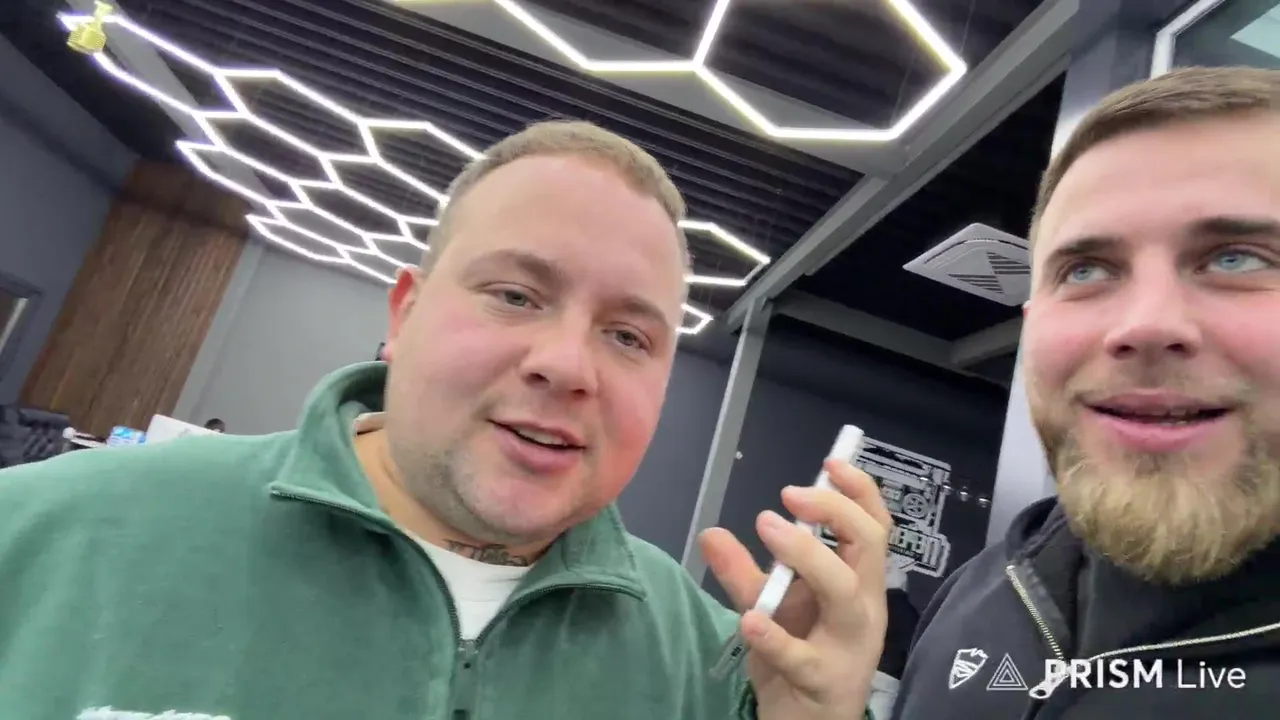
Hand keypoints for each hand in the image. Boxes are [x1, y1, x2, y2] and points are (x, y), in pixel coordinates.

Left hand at [700, 460, 892, 719]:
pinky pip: (803, 657)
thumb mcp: (768, 607)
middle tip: (789, 495)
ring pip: (845, 593)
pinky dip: (776, 637)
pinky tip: (750, 620)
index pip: (875, 528)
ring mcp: (848, 646)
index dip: (859, 492)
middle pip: (869, 547)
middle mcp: (862, 609)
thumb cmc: (798, 660)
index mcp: (858, 584)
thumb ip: (742, 572)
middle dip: (835, 512)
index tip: (831, 464)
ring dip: (808, 556)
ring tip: (768, 528)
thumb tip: (711, 532)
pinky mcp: (824, 681)